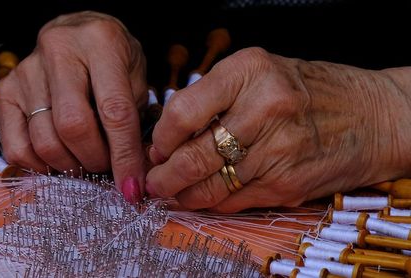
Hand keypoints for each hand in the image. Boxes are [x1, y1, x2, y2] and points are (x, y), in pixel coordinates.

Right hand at [0, 11, 147, 202]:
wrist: (75, 30)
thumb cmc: (113, 58)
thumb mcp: (135, 77)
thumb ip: (136, 120)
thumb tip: (133, 178)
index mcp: (100, 41)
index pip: (114, 110)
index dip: (125, 156)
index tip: (132, 188)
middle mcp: (58, 49)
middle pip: (73, 126)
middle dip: (94, 160)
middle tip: (105, 166)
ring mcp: (26, 70)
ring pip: (44, 140)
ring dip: (69, 165)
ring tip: (83, 161)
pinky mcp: (5, 89)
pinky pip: (16, 146)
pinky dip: (38, 166)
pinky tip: (56, 160)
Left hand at [146, 47, 410, 211]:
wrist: (374, 117)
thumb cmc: (311, 91)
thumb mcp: (262, 73)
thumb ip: (216, 96)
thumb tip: (170, 135)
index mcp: (250, 72)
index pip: (183, 111)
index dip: (162, 138)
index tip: (157, 147)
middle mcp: (264, 108)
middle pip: (194, 155)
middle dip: (165, 176)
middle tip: (155, 181)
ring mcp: (278, 150)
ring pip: (211, 184)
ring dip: (184, 194)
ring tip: (172, 193)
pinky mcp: (287, 184)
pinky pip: (235, 200)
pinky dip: (212, 202)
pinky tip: (202, 198)